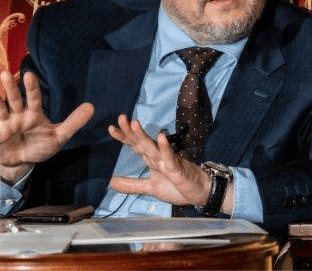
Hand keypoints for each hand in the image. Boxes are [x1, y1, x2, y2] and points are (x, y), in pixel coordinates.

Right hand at [0, 70, 93, 183]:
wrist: (21, 164)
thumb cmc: (40, 147)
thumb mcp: (59, 136)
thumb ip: (74, 122)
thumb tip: (92, 107)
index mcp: (34, 113)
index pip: (34, 98)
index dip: (31, 88)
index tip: (28, 74)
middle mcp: (18, 114)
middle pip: (14, 100)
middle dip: (10, 88)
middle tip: (5, 73)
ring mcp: (3, 123)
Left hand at [108, 115, 232, 213]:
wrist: (201, 192)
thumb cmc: (178, 187)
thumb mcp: (151, 187)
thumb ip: (132, 185)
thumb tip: (110, 183)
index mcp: (151, 159)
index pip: (135, 145)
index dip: (124, 137)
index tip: (111, 129)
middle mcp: (158, 157)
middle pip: (141, 142)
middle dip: (130, 131)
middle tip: (120, 118)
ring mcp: (168, 161)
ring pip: (153, 147)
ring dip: (143, 136)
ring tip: (134, 124)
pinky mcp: (178, 169)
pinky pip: (170, 158)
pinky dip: (165, 148)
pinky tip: (161, 137)